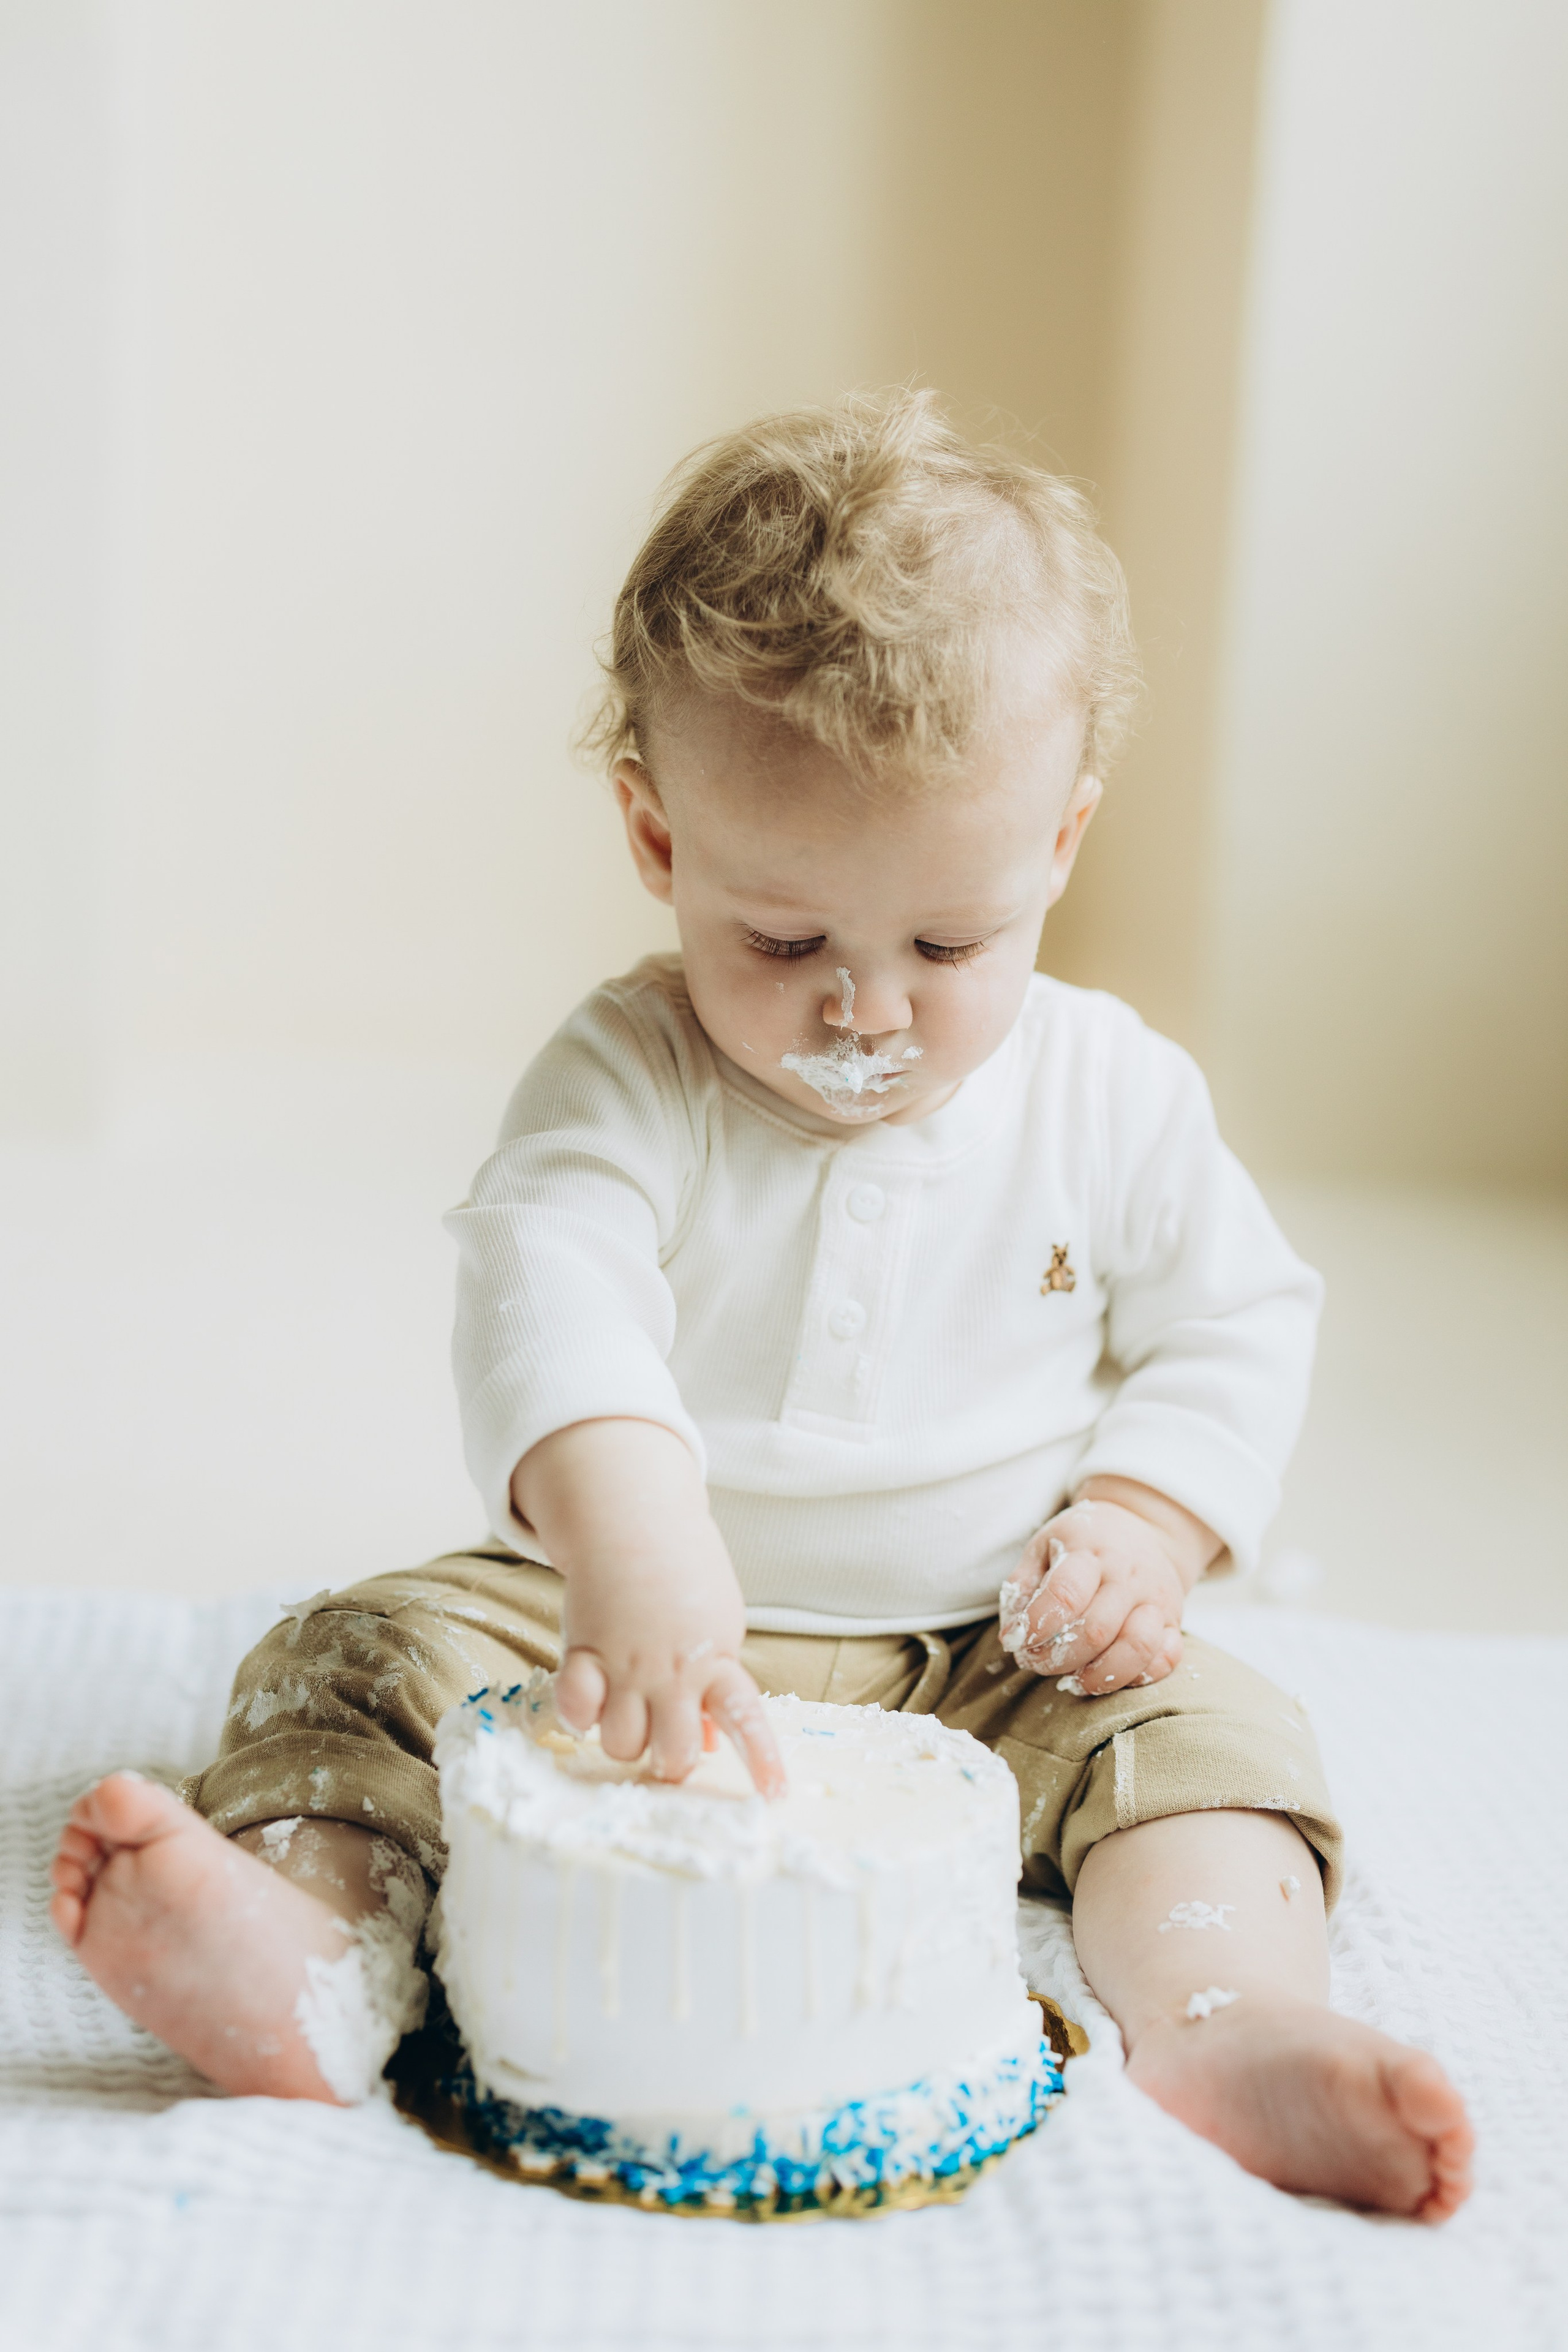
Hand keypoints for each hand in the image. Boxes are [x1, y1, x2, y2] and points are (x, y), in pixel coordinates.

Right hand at [511, 1419, 784, 1796]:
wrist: (635, 1524)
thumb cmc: (683, 1579)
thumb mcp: (718, 1627)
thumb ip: (717, 1684)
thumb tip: (718, 1743)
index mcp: (716, 1660)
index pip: (747, 1718)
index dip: (763, 1761)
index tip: (776, 1796)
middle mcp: (673, 1670)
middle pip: (675, 1754)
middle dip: (671, 1762)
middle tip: (666, 1742)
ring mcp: (627, 1664)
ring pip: (621, 1744)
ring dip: (624, 1739)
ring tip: (627, 1709)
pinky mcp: (583, 1653)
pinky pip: (576, 1711)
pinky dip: (580, 1715)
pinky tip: (591, 1695)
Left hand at [997, 1477, 1219, 1696]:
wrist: (1143, 1528)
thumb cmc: (1083, 1543)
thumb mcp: (1044, 1547)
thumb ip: (1022, 1586)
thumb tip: (1012, 1635)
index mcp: (1090, 1550)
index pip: (1066, 1593)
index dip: (1038, 1625)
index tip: (1017, 1640)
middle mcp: (1128, 1575)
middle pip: (1097, 1629)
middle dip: (1059, 1658)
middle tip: (1037, 1663)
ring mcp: (1156, 1600)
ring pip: (1138, 1648)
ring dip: (1100, 1676)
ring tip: (1073, 1680)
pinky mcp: (1175, 1622)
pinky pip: (1166, 1660)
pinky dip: (1138, 1678)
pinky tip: (1109, 1675)